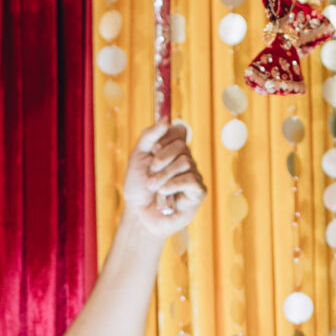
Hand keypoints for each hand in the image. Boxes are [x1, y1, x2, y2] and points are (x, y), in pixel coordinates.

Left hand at [121, 121, 205, 237]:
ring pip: (185, 162)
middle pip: (181, 146)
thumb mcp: (137, 156)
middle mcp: (185, 161)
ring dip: (164, 175)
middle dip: (161, 159)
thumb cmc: (138, 188)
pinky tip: (164, 193)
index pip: (178, 132)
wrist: (139, 215)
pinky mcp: (198, 192)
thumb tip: (167, 121)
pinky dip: (174, 184)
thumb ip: (149, 136)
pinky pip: (191, 179)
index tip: (151, 151)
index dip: (165, 139)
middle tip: (150, 173)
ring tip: (154, 187)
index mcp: (173, 151)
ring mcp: (193, 176)